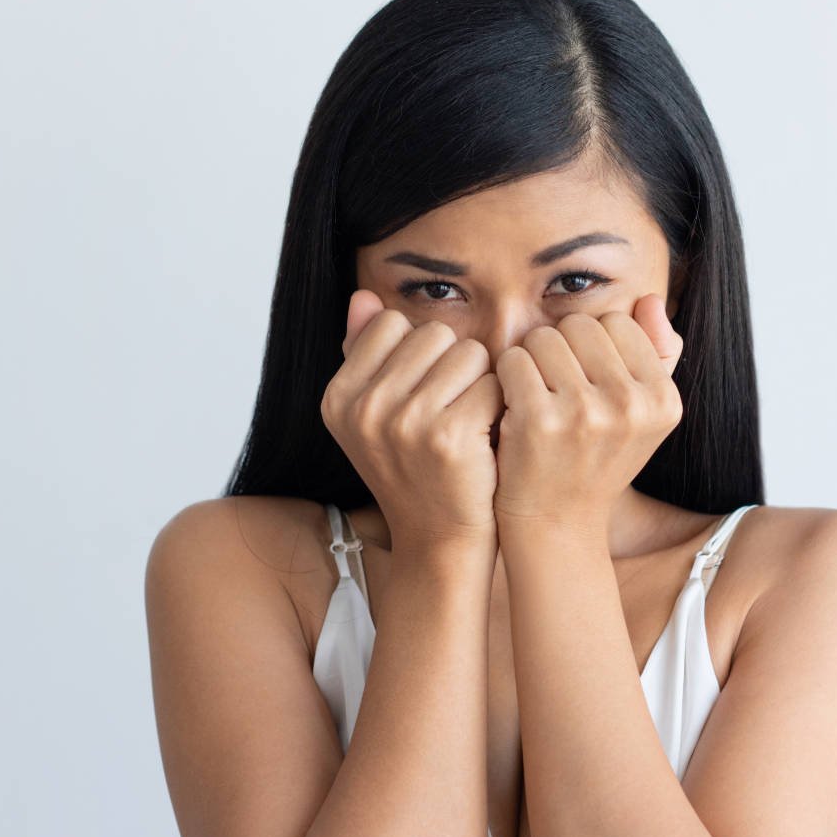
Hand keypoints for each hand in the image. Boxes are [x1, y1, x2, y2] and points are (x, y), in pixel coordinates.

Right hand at [321, 289, 504, 549]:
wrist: (440, 542)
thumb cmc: (416, 470)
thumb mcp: (376, 415)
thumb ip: (366, 352)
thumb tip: (363, 295)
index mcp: (338, 397)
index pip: (392, 322)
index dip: (420, 353)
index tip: (421, 396)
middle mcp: (363, 408)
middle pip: (434, 334)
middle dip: (453, 366)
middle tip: (449, 414)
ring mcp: (403, 423)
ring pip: (468, 352)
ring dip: (480, 384)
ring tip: (467, 425)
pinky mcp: (448, 437)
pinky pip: (492, 383)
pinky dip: (499, 407)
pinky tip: (485, 439)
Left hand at [491, 293, 684, 533]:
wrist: (556, 522)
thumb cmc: (595, 458)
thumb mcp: (640, 415)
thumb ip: (656, 353)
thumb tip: (651, 299)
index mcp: (664, 398)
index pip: (618, 322)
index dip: (592, 347)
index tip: (586, 384)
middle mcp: (631, 404)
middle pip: (580, 324)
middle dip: (561, 348)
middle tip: (557, 391)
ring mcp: (585, 412)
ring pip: (544, 337)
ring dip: (532, 360)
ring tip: (538, 398)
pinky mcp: (539, 420)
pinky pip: (514, 359)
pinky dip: (506, 377)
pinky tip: (514, 407)